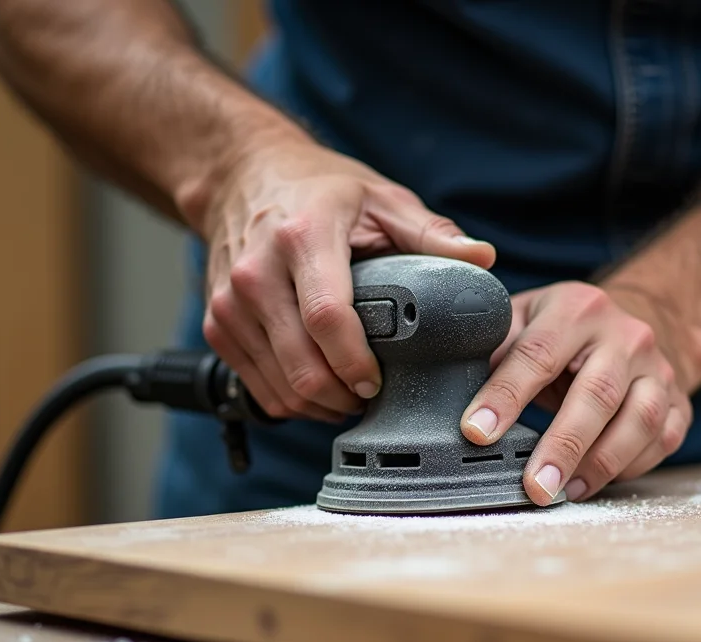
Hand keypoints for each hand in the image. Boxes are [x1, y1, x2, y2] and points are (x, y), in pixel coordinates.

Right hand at [200, 137, 495, 419]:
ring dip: (319, 406)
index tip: (380, 382)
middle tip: (374, 398)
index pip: (327, 318)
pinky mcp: (217, 326)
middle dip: (343, 397)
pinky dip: (290, 400)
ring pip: (277, 385)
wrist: (242, 176)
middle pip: (300, 364)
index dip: (356, 362)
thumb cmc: (320, 190)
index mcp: (302, 238)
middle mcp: (256, 273)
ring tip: (352, 397)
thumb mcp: (381, 198)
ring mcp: (230, 303)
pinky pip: (256, 387)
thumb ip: (431, 232)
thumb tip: (483, 258)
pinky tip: (320, 390)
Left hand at [460, 282, 700, 504]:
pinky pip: (663, 439)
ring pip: (640, 419)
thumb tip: (445, 383)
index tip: (477, 432)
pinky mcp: (679, 401)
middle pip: (597, 395)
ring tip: (564, 491)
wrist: (644, 322)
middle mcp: (625, 336)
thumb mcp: (528, 318)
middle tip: (533, 487)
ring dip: (602, 462)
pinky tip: (595, 481)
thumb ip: (495, 345)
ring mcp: (658, 369)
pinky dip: (631, 466)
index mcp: (577, 309)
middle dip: (562, 445)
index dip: (505, 396)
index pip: (537, 354)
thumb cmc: (567, 330)